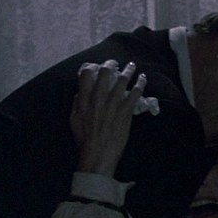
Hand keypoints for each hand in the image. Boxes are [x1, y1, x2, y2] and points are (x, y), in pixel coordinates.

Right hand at [70, 60, 146, 175]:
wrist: (98, 154)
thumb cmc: (85, 139)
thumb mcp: (74, 120)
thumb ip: (76, 104)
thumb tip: (80, 93)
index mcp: (83, 99)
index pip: (86, 74)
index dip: (92, 66)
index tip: (97, 66)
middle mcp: (98, 98)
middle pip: (106, 72)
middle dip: (111, 64)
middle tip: (116, 63)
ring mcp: (113, 104)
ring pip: (122, 80)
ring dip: (128, 70)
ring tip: (132, 67)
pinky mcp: (126, 111)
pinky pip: (135, 92)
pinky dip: (140, 83)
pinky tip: (143, 78)